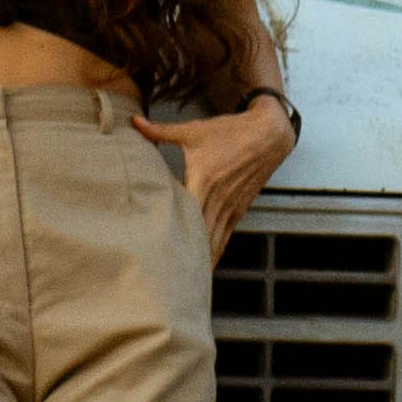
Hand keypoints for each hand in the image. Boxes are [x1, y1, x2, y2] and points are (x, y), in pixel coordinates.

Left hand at [133, 101, 294, 261]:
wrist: (267, 135)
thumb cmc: (229, 132)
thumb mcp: (193, 130)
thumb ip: (160, 131)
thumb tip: (133, 122)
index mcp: (203, 180)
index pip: (186, 214)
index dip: (174, 234)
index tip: (160, 251)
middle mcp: (218, 198)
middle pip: (201, 234)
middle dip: (187, 255)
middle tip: (168, 275)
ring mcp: (231, 206)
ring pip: (215, 239)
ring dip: (202, 258)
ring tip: (186, 278)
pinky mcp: (239, 209)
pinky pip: (226, 235)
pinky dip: (216, 250)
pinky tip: (208, 264)